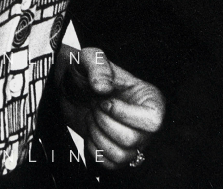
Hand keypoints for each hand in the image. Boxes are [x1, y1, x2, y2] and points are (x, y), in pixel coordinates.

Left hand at [55, 45, 164, 169]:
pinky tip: (91, 131)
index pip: (153, 121)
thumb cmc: (86, 72)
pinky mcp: (117, 154)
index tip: (105, 101)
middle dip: (105, 123)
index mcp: (149, 99)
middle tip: (95, 107)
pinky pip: (109, 164)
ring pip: (121, 155)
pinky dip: (94, 149)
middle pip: (133, 140)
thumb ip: (98, 66)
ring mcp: (133, 141)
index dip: (125, 115)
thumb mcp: (90, 59)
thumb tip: (103, 88)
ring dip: (98, 136)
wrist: (69, 88)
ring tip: (92, 118)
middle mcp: (145, 123)